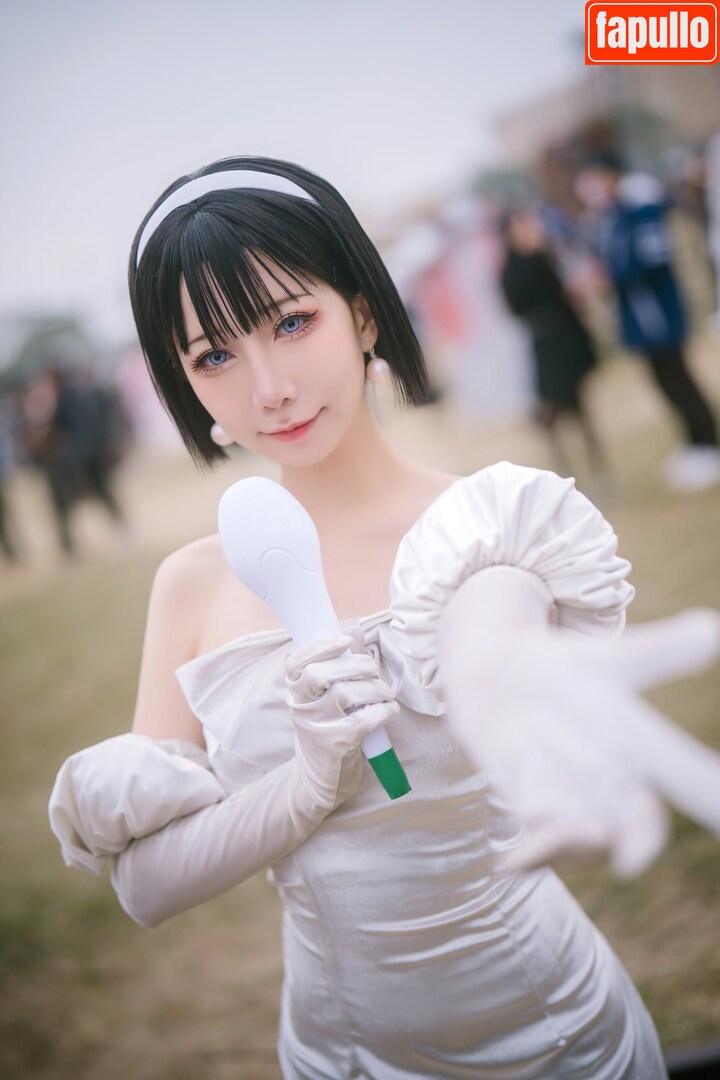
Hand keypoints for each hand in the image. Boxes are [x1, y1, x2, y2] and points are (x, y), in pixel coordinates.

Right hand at [284, 628, 399, 814]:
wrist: (321, 778)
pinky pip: (362, 720)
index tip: (345, 642)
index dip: (321, 647)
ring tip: (385, 693)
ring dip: (374, 688)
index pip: (295, 661)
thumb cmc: (328, 727)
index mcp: (295, 690)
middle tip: (373, 670)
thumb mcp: (326, 696)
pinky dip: (382, 710)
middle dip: (355, 665)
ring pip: (345, 694)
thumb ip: (340, 662)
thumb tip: (355, 629)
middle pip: (321, 674)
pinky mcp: (334, 744)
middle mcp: (299, 707)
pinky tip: (389, 710)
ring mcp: (315, 726)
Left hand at [441, 607, 719, 876]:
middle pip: (640, 824)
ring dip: (582, 837)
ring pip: (587, 835)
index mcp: (642, 747)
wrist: (497, 680)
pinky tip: (512, 862)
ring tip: (583, 832)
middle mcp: (614, 786)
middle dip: (640, 841)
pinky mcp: (528, 808)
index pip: (689, 781)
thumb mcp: (615, 659)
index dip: (713, 802)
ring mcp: (571, 801)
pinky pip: (536, 837)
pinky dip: (532, 852)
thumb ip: (661, 651)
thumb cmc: (566, 671)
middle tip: (633, 855)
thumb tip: (710, 630)